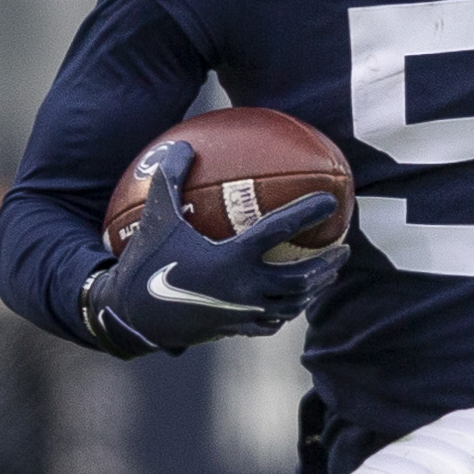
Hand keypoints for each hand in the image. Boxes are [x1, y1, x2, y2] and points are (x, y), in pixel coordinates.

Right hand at [80, 141, 345, 355]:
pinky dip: (287, 311)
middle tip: (343, 247)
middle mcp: (244, 288)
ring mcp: (242, 313)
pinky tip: (291, 302)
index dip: (308, 212)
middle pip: (301, 278)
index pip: (280, 231)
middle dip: (327, 264)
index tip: (331, 200)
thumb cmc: (144, 260)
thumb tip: (183, 144)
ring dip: (314, 289)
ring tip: (327, 275)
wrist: (130, 315)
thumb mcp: (155, 215)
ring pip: (291, 304)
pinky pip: (271, 323)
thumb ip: (170, 178)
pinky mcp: (235, 329)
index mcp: (231, 258)